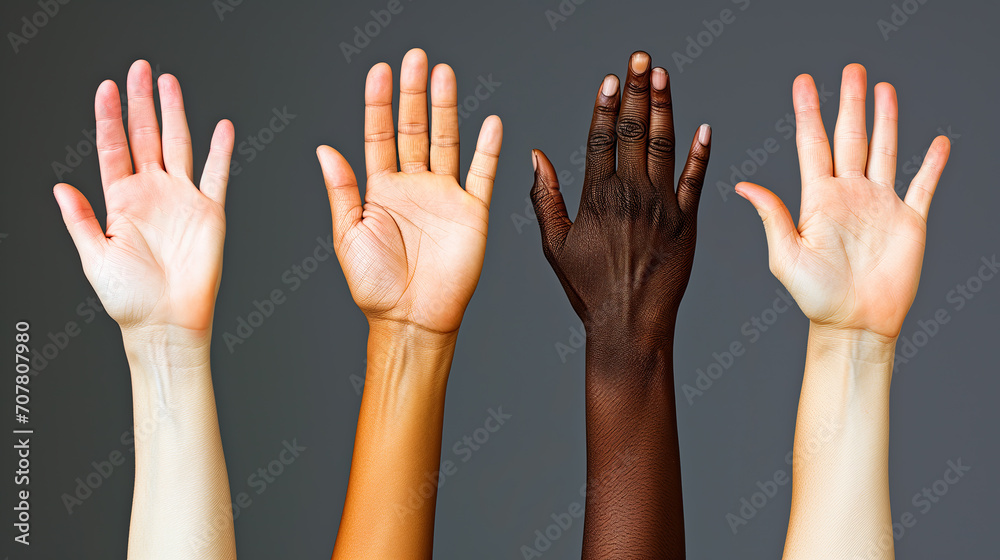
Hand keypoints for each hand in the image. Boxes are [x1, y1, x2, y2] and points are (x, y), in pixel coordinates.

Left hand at [54, 61, 234, 334]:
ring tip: (170, 84)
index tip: (107, 86)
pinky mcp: (210, 212)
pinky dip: (220, 151)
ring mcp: (182, 200)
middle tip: (140, 69)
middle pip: (146, 136)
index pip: (114, 147)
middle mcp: (152, 194)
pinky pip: (216, 175)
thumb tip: (59, 187)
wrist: (168, 322)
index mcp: (121, 201)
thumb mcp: (93, 258)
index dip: (109, 116)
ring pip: (179, 145)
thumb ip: (80, 220)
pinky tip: (222, 127)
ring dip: (175, 114)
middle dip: (142, 102)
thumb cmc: (130, 299)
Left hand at [317, 48, 502, 334]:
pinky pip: (481, 174)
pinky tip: (489, 122)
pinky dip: (487, 149)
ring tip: (443, 75)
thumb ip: (342, 190)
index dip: (378, 103)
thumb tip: (324, 148)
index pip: (379, 134)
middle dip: (413, 93)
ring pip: (446, 141)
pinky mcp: (472, 212)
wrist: (412, 319)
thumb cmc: (375, 286)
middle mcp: (414, 186)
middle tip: (415, 58)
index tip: (379, 70)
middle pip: (414, 129)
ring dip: (445, 108)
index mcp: (381, 189)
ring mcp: (444, 196)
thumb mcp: (348, 234)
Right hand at [530, 51, 710, 340]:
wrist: (630, 324)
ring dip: (665, 107)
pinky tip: (704, 127)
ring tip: (664, 76)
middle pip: (635, 131)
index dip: (608, 105)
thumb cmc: (588, 288)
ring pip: (665, 145)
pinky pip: (696, 179)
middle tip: (642, 57)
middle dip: (638, 90)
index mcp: (597, 198)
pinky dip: (701, 152)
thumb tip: (536, 156)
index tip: (612, 78)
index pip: (602, 138)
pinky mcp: (688, 222)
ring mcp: (663, 207)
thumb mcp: (555, 246)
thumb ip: (545, 198)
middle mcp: (631, 195)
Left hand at [736, 64, 950, 338]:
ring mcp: (880, 205)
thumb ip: (771, 216)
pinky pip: (922, 185)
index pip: (813, 144)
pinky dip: (931, 163)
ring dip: (886, 119)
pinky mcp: (909, 222)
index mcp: (818, 199)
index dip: (809, 113)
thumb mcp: (786, 255)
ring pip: (884, 150)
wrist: (854, 324)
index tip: (804, 82)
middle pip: (851, 137)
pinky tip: (936, 142)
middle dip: (851, 102)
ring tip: (884, 89)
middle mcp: (849, 195)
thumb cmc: (815, 297)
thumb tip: (744, 184)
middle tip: (851, 70)